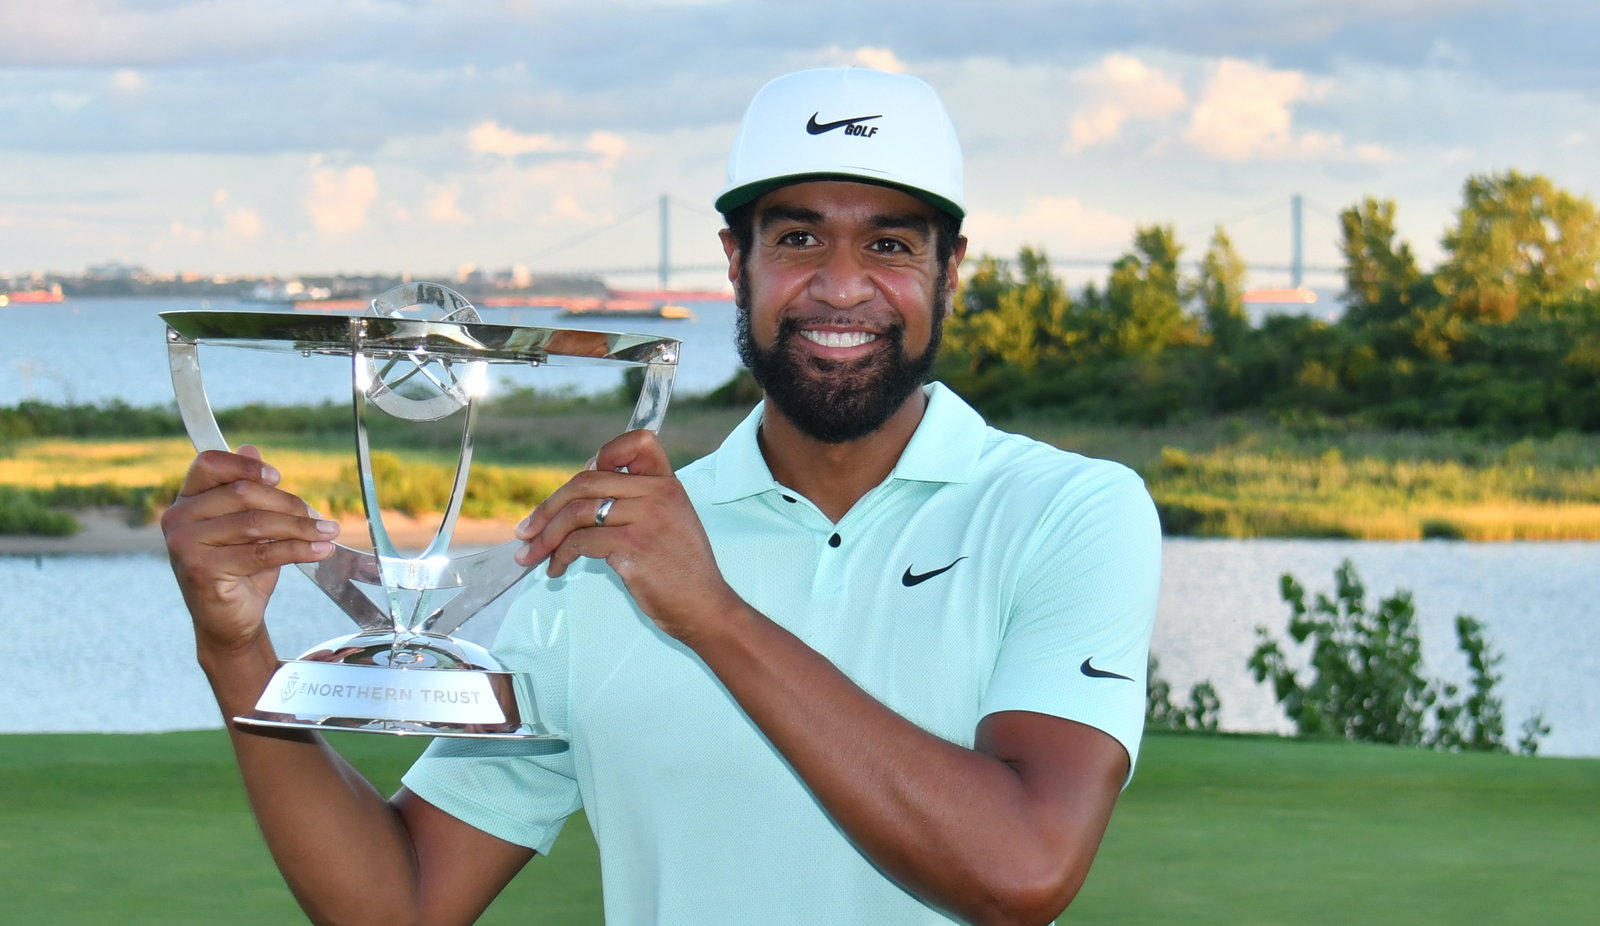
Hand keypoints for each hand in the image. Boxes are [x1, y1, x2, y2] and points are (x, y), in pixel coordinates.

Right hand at [162, 445, 339, 653]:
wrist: (229, 621)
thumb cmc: (240, 568)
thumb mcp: (245, 525)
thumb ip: (246, 489)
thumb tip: (250, 446)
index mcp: (186, 500)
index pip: (209, 464)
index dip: (246, 466)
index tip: (278, 478)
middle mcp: (177, 518)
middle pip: (243, 494)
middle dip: (289, 505)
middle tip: (321, 519)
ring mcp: (185, 544)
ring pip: (256, 524)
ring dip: (301, 528)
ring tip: (328, 533)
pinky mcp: (201, 569)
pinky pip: (261, 553)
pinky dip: (298, 549)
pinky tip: (320, 550)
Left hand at [513, 430, 741, 641]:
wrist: (707, 609)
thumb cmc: (683, 573)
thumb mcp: (671, 523)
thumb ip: (639, 502)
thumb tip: (583, 495)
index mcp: (668, 484)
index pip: (638, 442)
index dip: (603, 455)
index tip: (580, 483)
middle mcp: (659, 494)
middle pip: (587, 481)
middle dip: (548, 507)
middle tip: (527, 529)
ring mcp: (647, 518)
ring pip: (577, 512)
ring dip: (546, 535)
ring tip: (532, 555)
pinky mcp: (634, 546)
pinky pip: (580, 541)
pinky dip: (559, 555)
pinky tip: (556, 569)